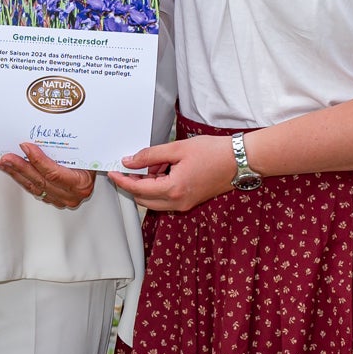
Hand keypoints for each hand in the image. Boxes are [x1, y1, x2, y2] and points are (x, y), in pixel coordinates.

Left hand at [0, 144, 94, 208]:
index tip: (25, 147)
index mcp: (81, 183)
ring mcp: (61, 199)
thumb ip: (71, 146)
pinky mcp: (52, 200)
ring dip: (16, 174)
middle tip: (7, 157)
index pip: (54, 173)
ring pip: (34, 187)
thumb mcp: (87, 152)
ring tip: (3, 163)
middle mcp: (71, 195)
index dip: (37, 160)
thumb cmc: (92, 160)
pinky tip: (12, 171)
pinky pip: (34, 189)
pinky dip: (21, 178)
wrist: (98, 170)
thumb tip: (50, 130)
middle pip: (40, 181)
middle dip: (20, 167)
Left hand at [106, 134, 237, 211]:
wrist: (240, 160)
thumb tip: (129, 161)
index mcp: (173, 189)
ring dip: (147, 185)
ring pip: (154, 201)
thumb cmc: (214, 152)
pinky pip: (166, 199)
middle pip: (143, 199)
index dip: (122, 180)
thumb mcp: (177, 148)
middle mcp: (178, 202)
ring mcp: (185, 204)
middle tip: (128, 167)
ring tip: (154, 164)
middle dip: (133, 184)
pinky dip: (159, 187)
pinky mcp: (190, 201)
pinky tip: (164, 169)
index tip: (112, 172)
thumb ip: (150, 156)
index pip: (138, 189)